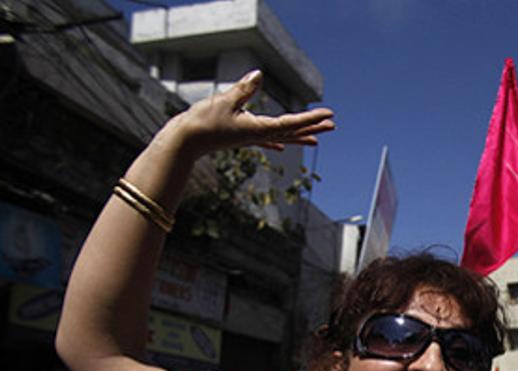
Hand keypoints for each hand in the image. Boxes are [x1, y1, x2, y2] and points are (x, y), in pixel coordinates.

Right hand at [164, 70, 335, 161]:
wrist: (185, 142)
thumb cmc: (202, 122)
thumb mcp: (224, 101)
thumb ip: (242, 89)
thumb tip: (258, 75)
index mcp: (259, 128)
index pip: (291, 123)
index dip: (311, 119)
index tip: (329, 115)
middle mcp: (259, 135)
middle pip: (291, 131)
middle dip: (312, 128)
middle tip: (332, 126)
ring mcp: (251, 138)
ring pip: (281, 137)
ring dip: (299, 136)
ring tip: (317, 140)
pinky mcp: (242, 137)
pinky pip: (265, 140)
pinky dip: (276, 141)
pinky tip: (283, 148)